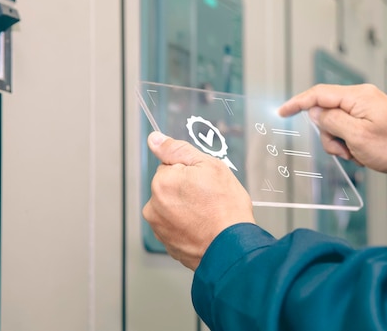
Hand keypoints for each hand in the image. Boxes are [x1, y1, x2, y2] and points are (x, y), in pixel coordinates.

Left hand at [143, 132, 254, 270]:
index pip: (172, 166)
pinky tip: (204, 227)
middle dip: (186, 190)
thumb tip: (155, 139)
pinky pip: (176, 226)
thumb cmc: (225, 208)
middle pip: (170, 187)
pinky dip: (187, 226)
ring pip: (173, 207)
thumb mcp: (209, 165)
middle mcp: (154, 206)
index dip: (192, 172)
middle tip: (209, 198)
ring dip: (186, 208)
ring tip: (208, 214)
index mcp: (161, 183)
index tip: (204, 183)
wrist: (232, 247)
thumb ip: (177, 150)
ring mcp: (159, 228)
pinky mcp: (167, 244)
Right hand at [278, 84, 386, 183]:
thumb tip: (314, 112)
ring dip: (339, 142)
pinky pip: (347, 128)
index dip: (297, 103)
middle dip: (328, 135)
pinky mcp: (369, 118)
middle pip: (326, 112)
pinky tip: (361, 153)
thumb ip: (332, 121)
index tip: (282, 112)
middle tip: (343, 150)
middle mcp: (361, 97)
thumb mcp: (358, 137)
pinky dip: (349, 142)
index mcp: (358, 97)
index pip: (318, 94)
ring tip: (356, 154)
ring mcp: (366, 108)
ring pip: (335, 123)